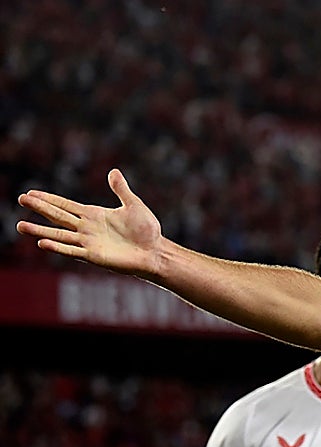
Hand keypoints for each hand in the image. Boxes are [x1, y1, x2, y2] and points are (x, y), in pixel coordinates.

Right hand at [17, 169, 162, 276]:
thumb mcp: (133, 205)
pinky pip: (72, 251)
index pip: (65, 205)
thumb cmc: (147, 230)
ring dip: (39, 230)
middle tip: (20, 199)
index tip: (30, 192)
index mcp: (94, 215)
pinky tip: (43, 243)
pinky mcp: (93, 256)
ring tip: (20, 226)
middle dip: (39, 207)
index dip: (48, 198)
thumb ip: (121, 190)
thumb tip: (113, 171)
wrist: (155, 251)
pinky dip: (58, 247)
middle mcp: (87, 228)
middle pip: (57, 216)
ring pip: (58, 235)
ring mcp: (88, 243)